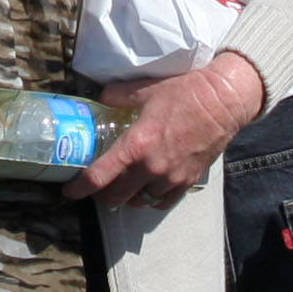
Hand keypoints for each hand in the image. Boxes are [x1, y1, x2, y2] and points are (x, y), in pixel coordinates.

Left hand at [65, 51, 263, 208]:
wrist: (223, 102)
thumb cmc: (184, 92)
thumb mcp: (143, 89)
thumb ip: (115, 96)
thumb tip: (100, 98)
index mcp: (136, 145)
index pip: (99, 177)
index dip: (79, 188)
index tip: (69, 191)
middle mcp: (152, 168)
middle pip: (116, 197)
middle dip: (100, 195)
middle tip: (93, 188)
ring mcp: (172, 178)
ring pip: (139, 202)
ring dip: (126, 197)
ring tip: (120, 186)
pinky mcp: (188, 182)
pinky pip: (162, 202)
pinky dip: (150, 199)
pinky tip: (145, 189)